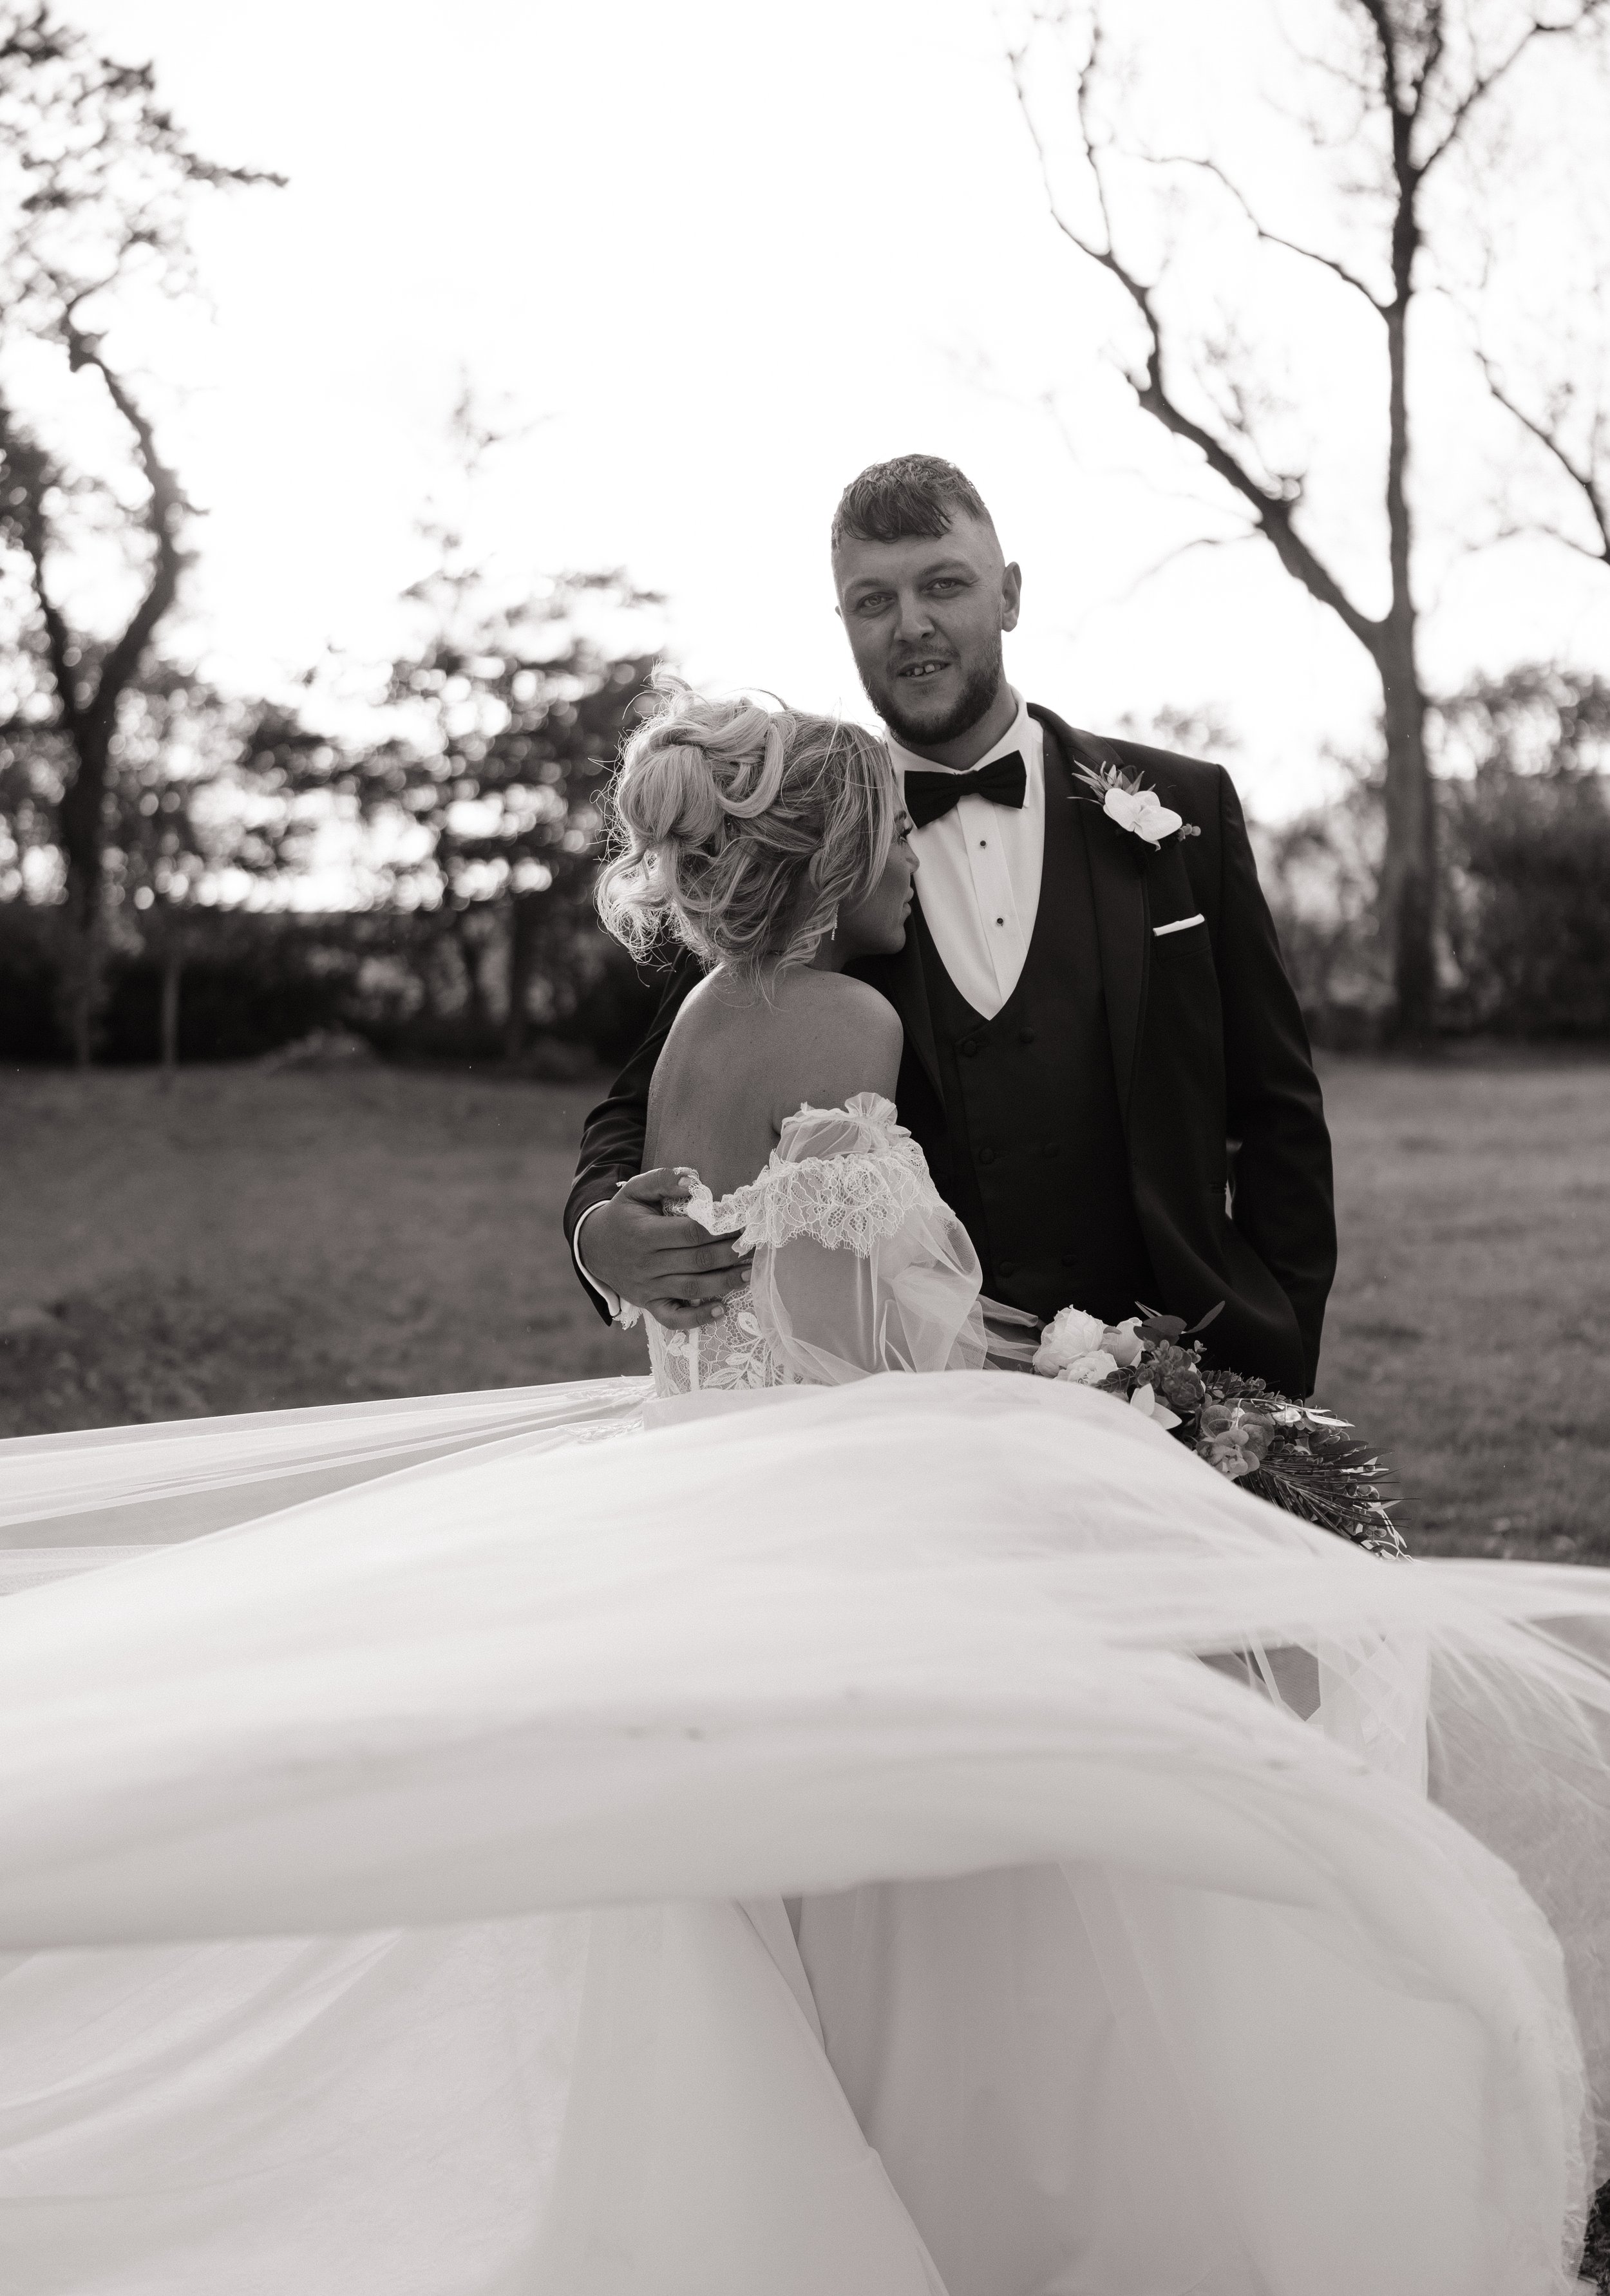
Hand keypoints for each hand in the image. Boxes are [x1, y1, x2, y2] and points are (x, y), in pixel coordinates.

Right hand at [582, 1168, 749, 1329]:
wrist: (593, 1248)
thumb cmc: (622, 1215)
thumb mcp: (634, 1190)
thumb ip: (661, 1180)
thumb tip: (692, 1181)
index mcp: (644, 1233)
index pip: (689, 1233)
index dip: (718, 1229)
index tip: (741, 1222)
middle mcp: (646, 1263)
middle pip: (696, 1261)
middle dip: (728, 1254)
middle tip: (751, 1246)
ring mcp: (648, 1287)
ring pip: (691, 1288)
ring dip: (724, 1282)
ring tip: (748, 1273)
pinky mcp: (649, 1304)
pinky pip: (673, 1318)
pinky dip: (697, 1319)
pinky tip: (721, 1310)